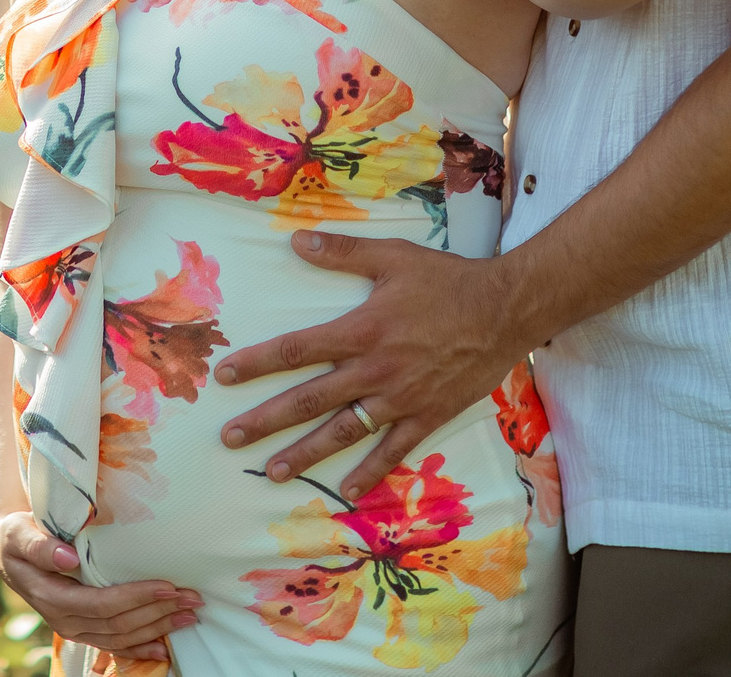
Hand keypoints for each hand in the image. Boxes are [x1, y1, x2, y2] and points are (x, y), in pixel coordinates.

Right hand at [0, 511, 200, 659]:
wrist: (7, 553)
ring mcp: (74, 628)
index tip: (167, 586)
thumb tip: (68, 559)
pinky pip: (114, 645)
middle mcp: (64, 620)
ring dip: (157, 629)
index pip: (101, 603)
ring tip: (188, 616)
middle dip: (157, 612)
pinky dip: (140, 648)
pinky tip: (164, 647)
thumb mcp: (19, 533)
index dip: (135, 597)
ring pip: (120, 637)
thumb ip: (40, 546)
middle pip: (117, 623)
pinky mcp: (83, 628)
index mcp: (52, 597)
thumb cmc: (16, 537)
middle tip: (191, 598)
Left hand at [211, 230, 532, 498]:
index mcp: (362, 331)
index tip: (224, 375)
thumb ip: (344, 252)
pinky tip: (346, 490)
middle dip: (266, 421)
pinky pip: (393, 451)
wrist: (506, 310)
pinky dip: (370, 472)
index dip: (257, 363)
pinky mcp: (427, 416)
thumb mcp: (393, 257)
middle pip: (309, 400)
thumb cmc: (448, 280)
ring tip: (272, 471)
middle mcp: (375, 370)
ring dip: (305, 453)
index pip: (297, 349)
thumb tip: (296, 241)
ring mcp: (400, 399)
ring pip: (343, 432)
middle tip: (230, 438)